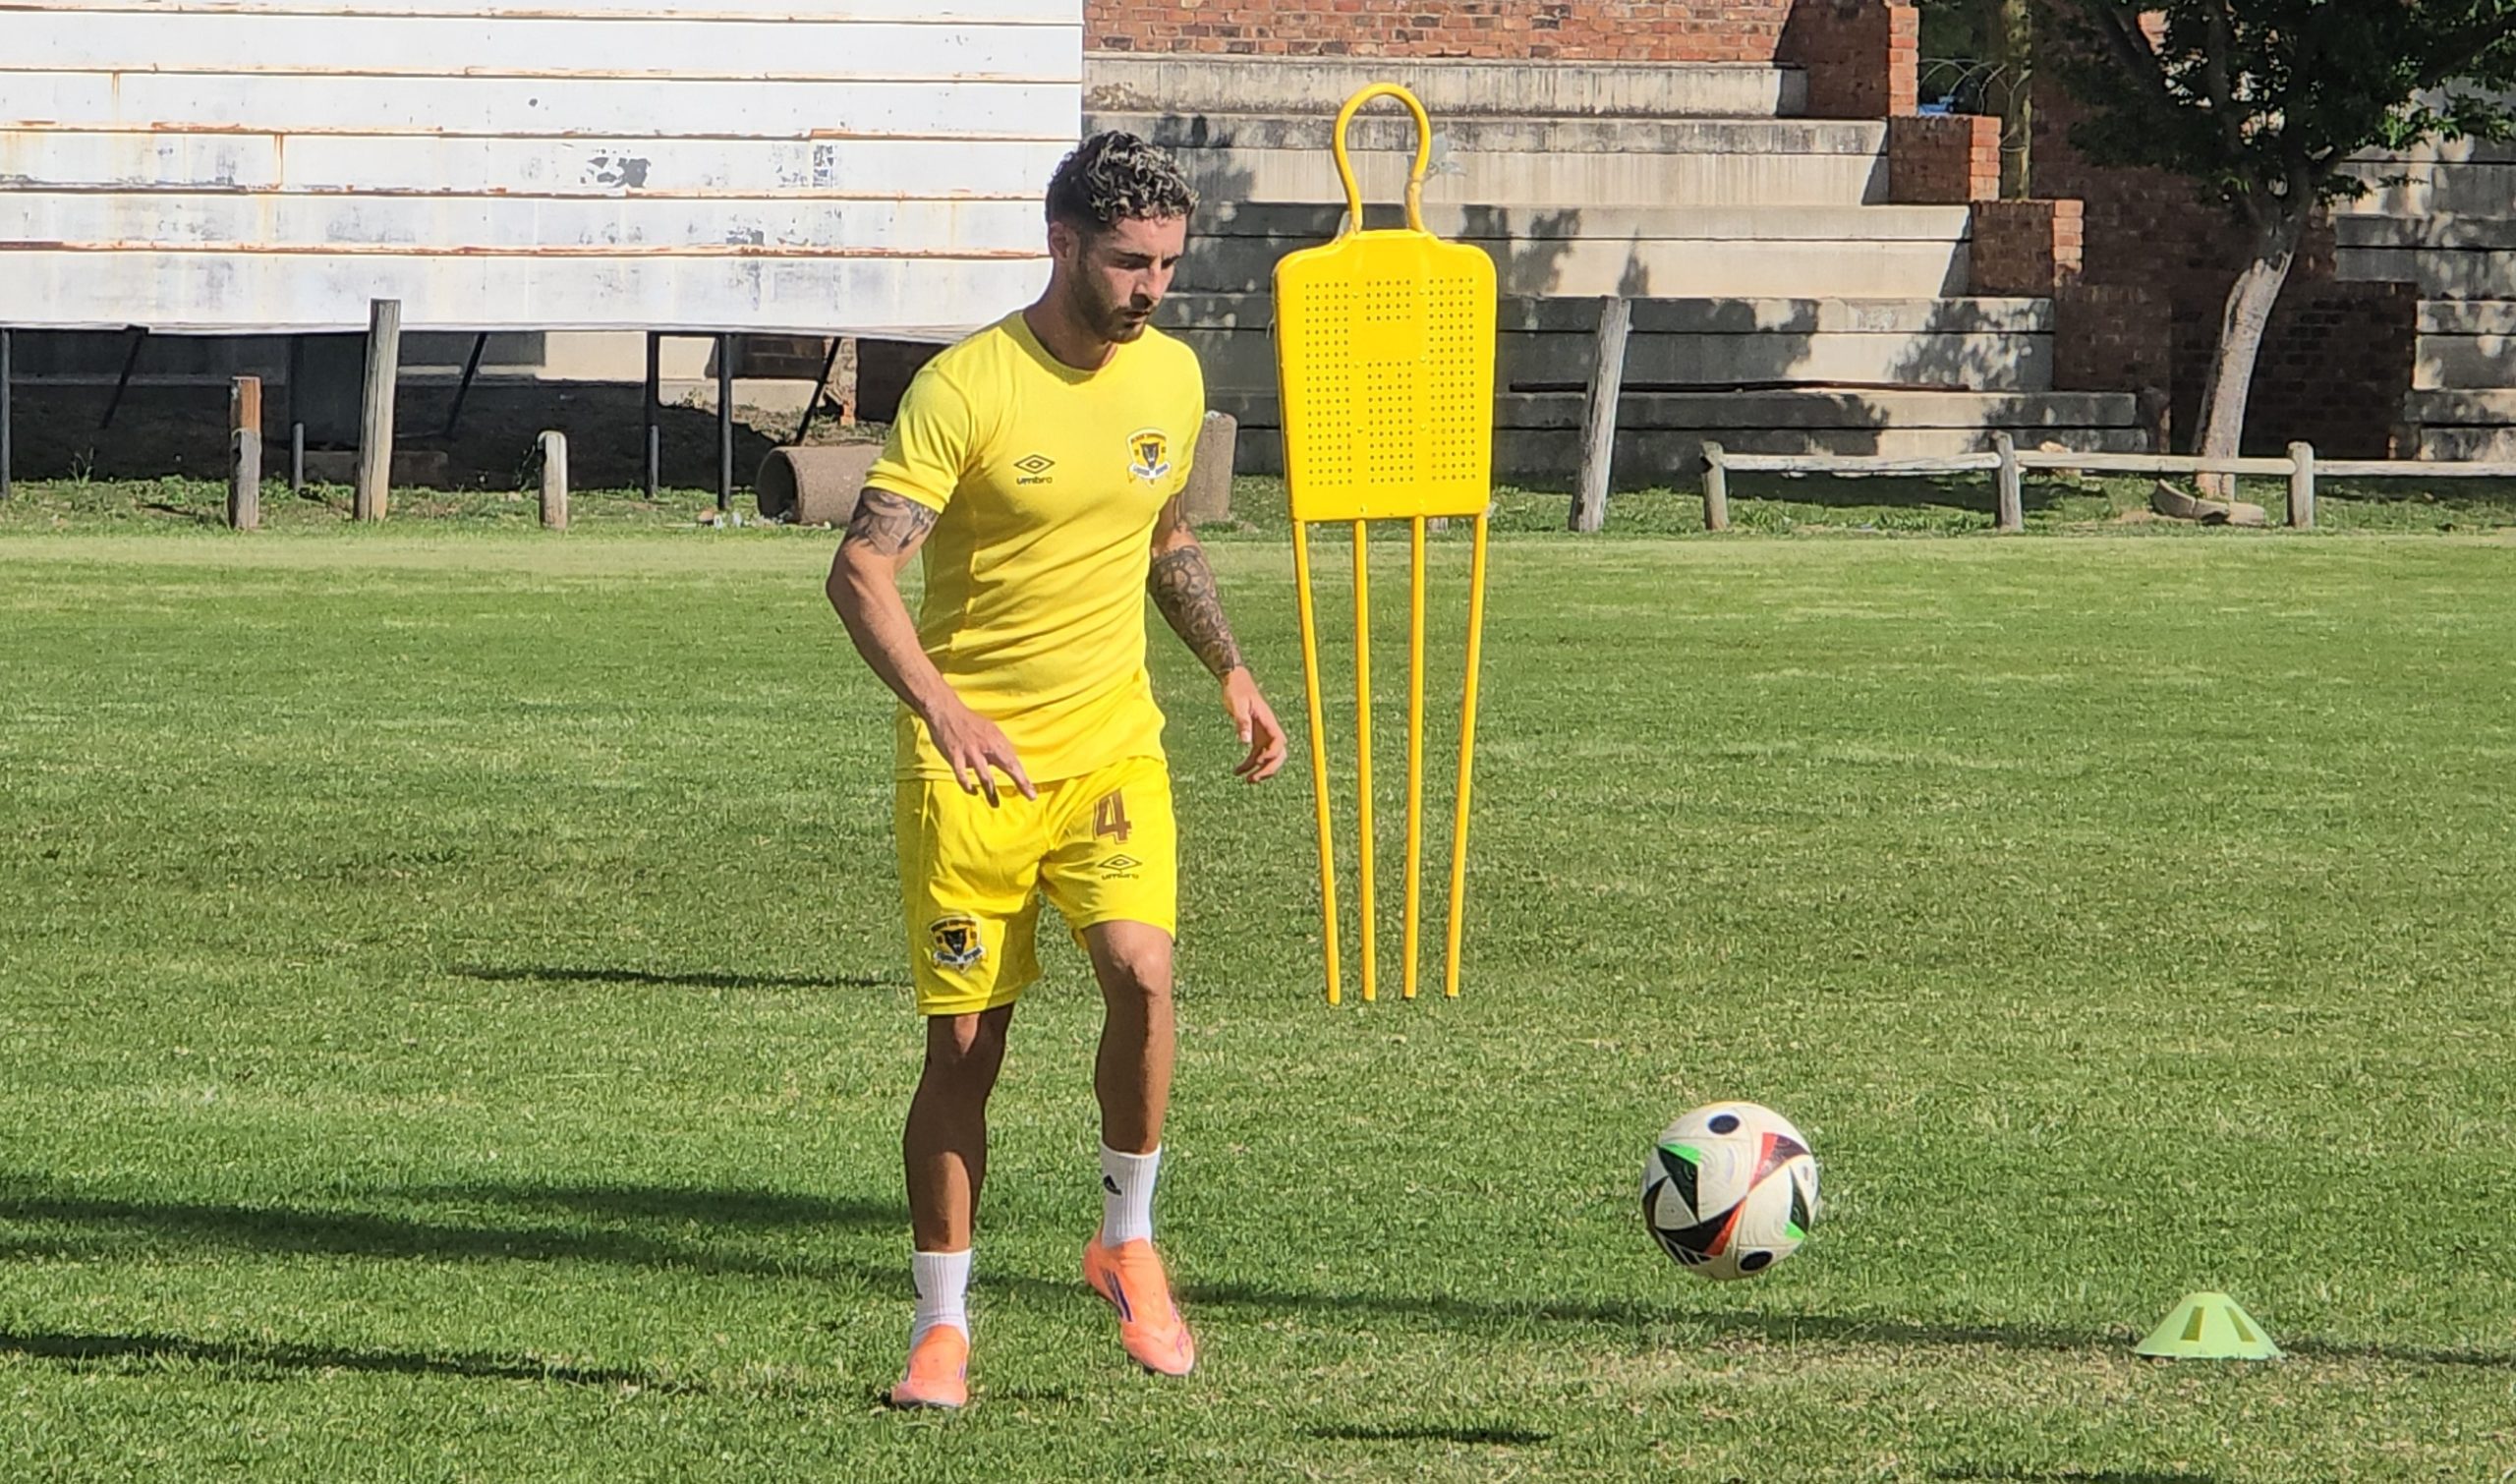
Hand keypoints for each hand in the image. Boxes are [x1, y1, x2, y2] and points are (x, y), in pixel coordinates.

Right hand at [922, 695, 1034, 805]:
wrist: (946, 711)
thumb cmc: (969, 722)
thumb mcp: (990, 730)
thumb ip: (999, 746)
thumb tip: (1009, 762)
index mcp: (996, 739)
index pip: (1014, 760)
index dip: (1024, 777)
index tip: (1031, 793)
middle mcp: (986, 746)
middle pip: (1007, 765)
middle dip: (1020, 782)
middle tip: (1029, 795)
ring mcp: (970, 752)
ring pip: (985, 776)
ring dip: (991, 793)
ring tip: (995, 805)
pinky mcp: (955, 756)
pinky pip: (962, 776)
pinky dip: (968, 786)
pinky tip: (973, 792)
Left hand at [1220, 667, 1286, 783]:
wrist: (1234, 681)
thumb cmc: (1237, 690)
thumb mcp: (1238, 705)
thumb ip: (1242, 722)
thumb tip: (1245, 742)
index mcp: (1268, 721)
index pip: (1279, 742)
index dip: (1272, 754)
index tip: (1258, 760)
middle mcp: (1269, 729)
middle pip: (1278, 754)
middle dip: (1269, 769)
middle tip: (1255, 778)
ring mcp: (1263, 734)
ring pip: (1267, 757)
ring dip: (1260, 770)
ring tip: (1247, 780)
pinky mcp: (1255, 735)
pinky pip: (1256, 754)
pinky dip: (1249, 764)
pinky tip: (1237, 772)